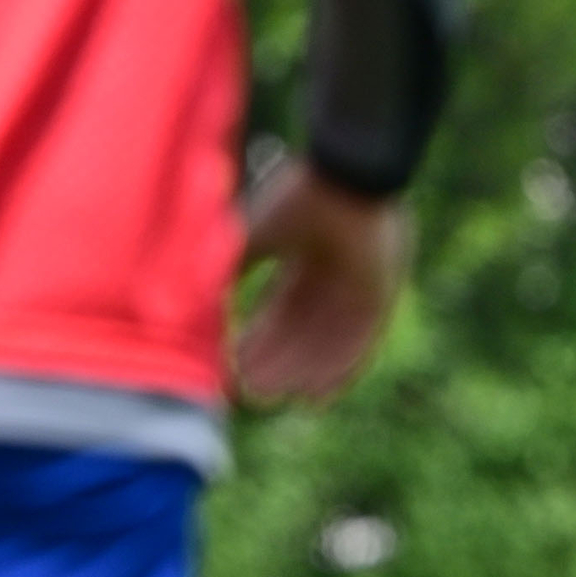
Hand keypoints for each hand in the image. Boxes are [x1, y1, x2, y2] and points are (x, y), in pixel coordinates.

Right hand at [233, 160, 408, 404]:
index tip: (233, 367)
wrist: (346, 177)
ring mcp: (358, 290)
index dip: (256, 342)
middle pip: (300, 334)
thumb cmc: (298, 200)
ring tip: (275, 399)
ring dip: (301, 374)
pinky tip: (317, 397)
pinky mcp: (381, 297)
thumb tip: (194, 299)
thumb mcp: (251, 238)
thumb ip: (227, 268)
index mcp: (304, 263)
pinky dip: (338, 372)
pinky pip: (360, 345)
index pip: (278, 313)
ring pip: (326, 345)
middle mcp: (331, 281)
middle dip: (275, 364)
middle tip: (249, 394)